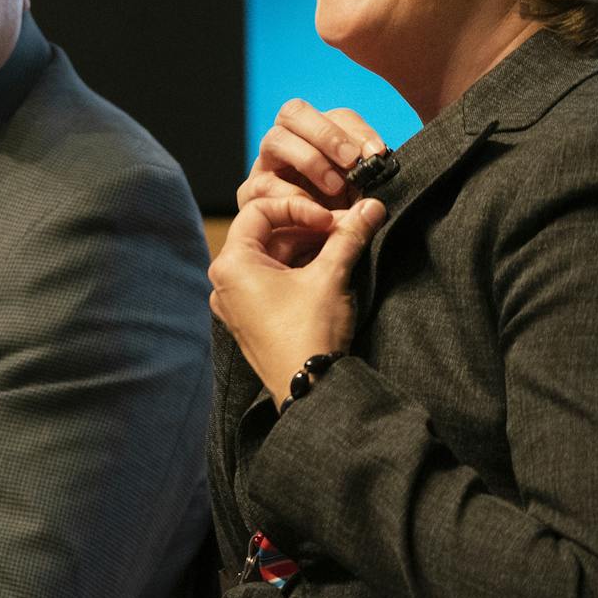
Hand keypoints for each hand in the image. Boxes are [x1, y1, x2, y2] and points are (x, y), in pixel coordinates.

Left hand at [210, 194, 384, 406]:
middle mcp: (226, 281)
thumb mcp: (331, 276)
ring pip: (273, 256)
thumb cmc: (310, 334)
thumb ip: (349, 235)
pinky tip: (330, 266)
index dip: (299, 207)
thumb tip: (371, 206)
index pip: (260, 210)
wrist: (311, 391)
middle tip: (346, 228)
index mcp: (232, 264)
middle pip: (267, 233)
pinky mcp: (252, 318)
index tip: (331, 218)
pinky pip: (273, 280)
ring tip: (343, 246)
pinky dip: (300, 268)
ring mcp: (237, 302)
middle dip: (309, 227)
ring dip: (308, 246)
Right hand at [237, 99, 385, 216]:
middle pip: (294, 113)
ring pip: (275, 140)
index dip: (357, 130)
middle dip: (327, 135)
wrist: (313, 260)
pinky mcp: (251, 194)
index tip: (377, 153)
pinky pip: (264, 184)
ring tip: (335, 188)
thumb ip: (368, 175)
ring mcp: (265, 166)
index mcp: (317, 139)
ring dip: (309, 160)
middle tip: (351, 160)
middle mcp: (287, 145)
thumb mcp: (360, 197)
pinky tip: (314, 212)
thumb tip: (378, 158)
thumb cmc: (338, 222)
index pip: (335, 117)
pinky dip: (292, 195)